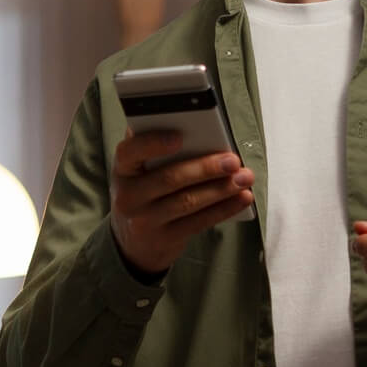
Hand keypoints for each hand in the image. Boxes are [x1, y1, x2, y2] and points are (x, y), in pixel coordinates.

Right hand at [109, 129, 253, 276]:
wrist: (133, 244)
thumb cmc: (144, 194)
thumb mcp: (139, 172)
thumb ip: (154, 148)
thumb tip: (187, 122)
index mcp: (123, 170)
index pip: (130, 152)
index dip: (153, 143)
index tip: (180, 136)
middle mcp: (129, 196)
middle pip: (169, 178)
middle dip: (205, 168)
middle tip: (232, 160)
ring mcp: (145, 220)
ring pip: (187, 201)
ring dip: (220, 189)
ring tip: (244, 178)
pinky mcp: (166, 239)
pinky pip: (199, 222)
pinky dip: (224, 209)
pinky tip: (242, 199)